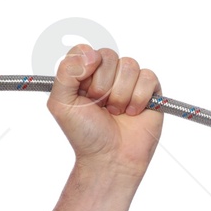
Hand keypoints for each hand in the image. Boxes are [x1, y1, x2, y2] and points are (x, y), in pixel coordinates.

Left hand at [47, 43, 163, 177]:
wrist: (109, 159)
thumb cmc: (85, 135)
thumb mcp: (60, 104)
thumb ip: (66, 72)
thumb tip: (91, 53)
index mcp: (85, 75)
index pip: (86, 51)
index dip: (86, 70)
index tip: (84, 92)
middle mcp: (107, 74)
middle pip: (108, 55)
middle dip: (102, 86)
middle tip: (100, 107)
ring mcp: (129, 81)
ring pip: (129, 65)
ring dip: (120, 95)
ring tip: (116, 112)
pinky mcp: (150, 90)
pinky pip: (148, 77)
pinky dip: (138, 98)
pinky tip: (132, 113)